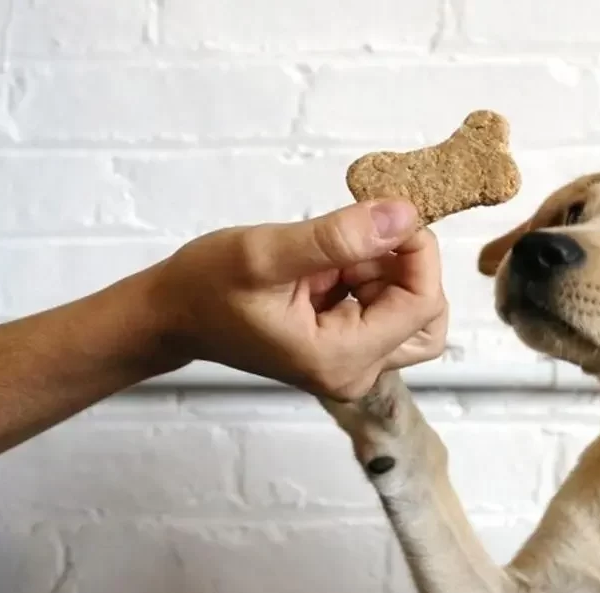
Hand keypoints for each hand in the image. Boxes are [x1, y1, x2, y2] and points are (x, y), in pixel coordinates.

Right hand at [150, 199, 448, 399]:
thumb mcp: (267, 253)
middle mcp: (355, 372)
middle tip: (366, 235)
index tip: (390, 214)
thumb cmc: (206, 286)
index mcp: (341, 358)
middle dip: (407, 268)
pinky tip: (327, 266)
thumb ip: (339, 237)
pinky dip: (367, 278)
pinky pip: (383, 310)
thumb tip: (404, 215)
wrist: (172, 314)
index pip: (422, 304)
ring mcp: (351, 364)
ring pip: (410, 312)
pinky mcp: (345, 348)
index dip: (418, 253)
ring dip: (386, 272)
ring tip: (333, 255)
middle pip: (427, 317)